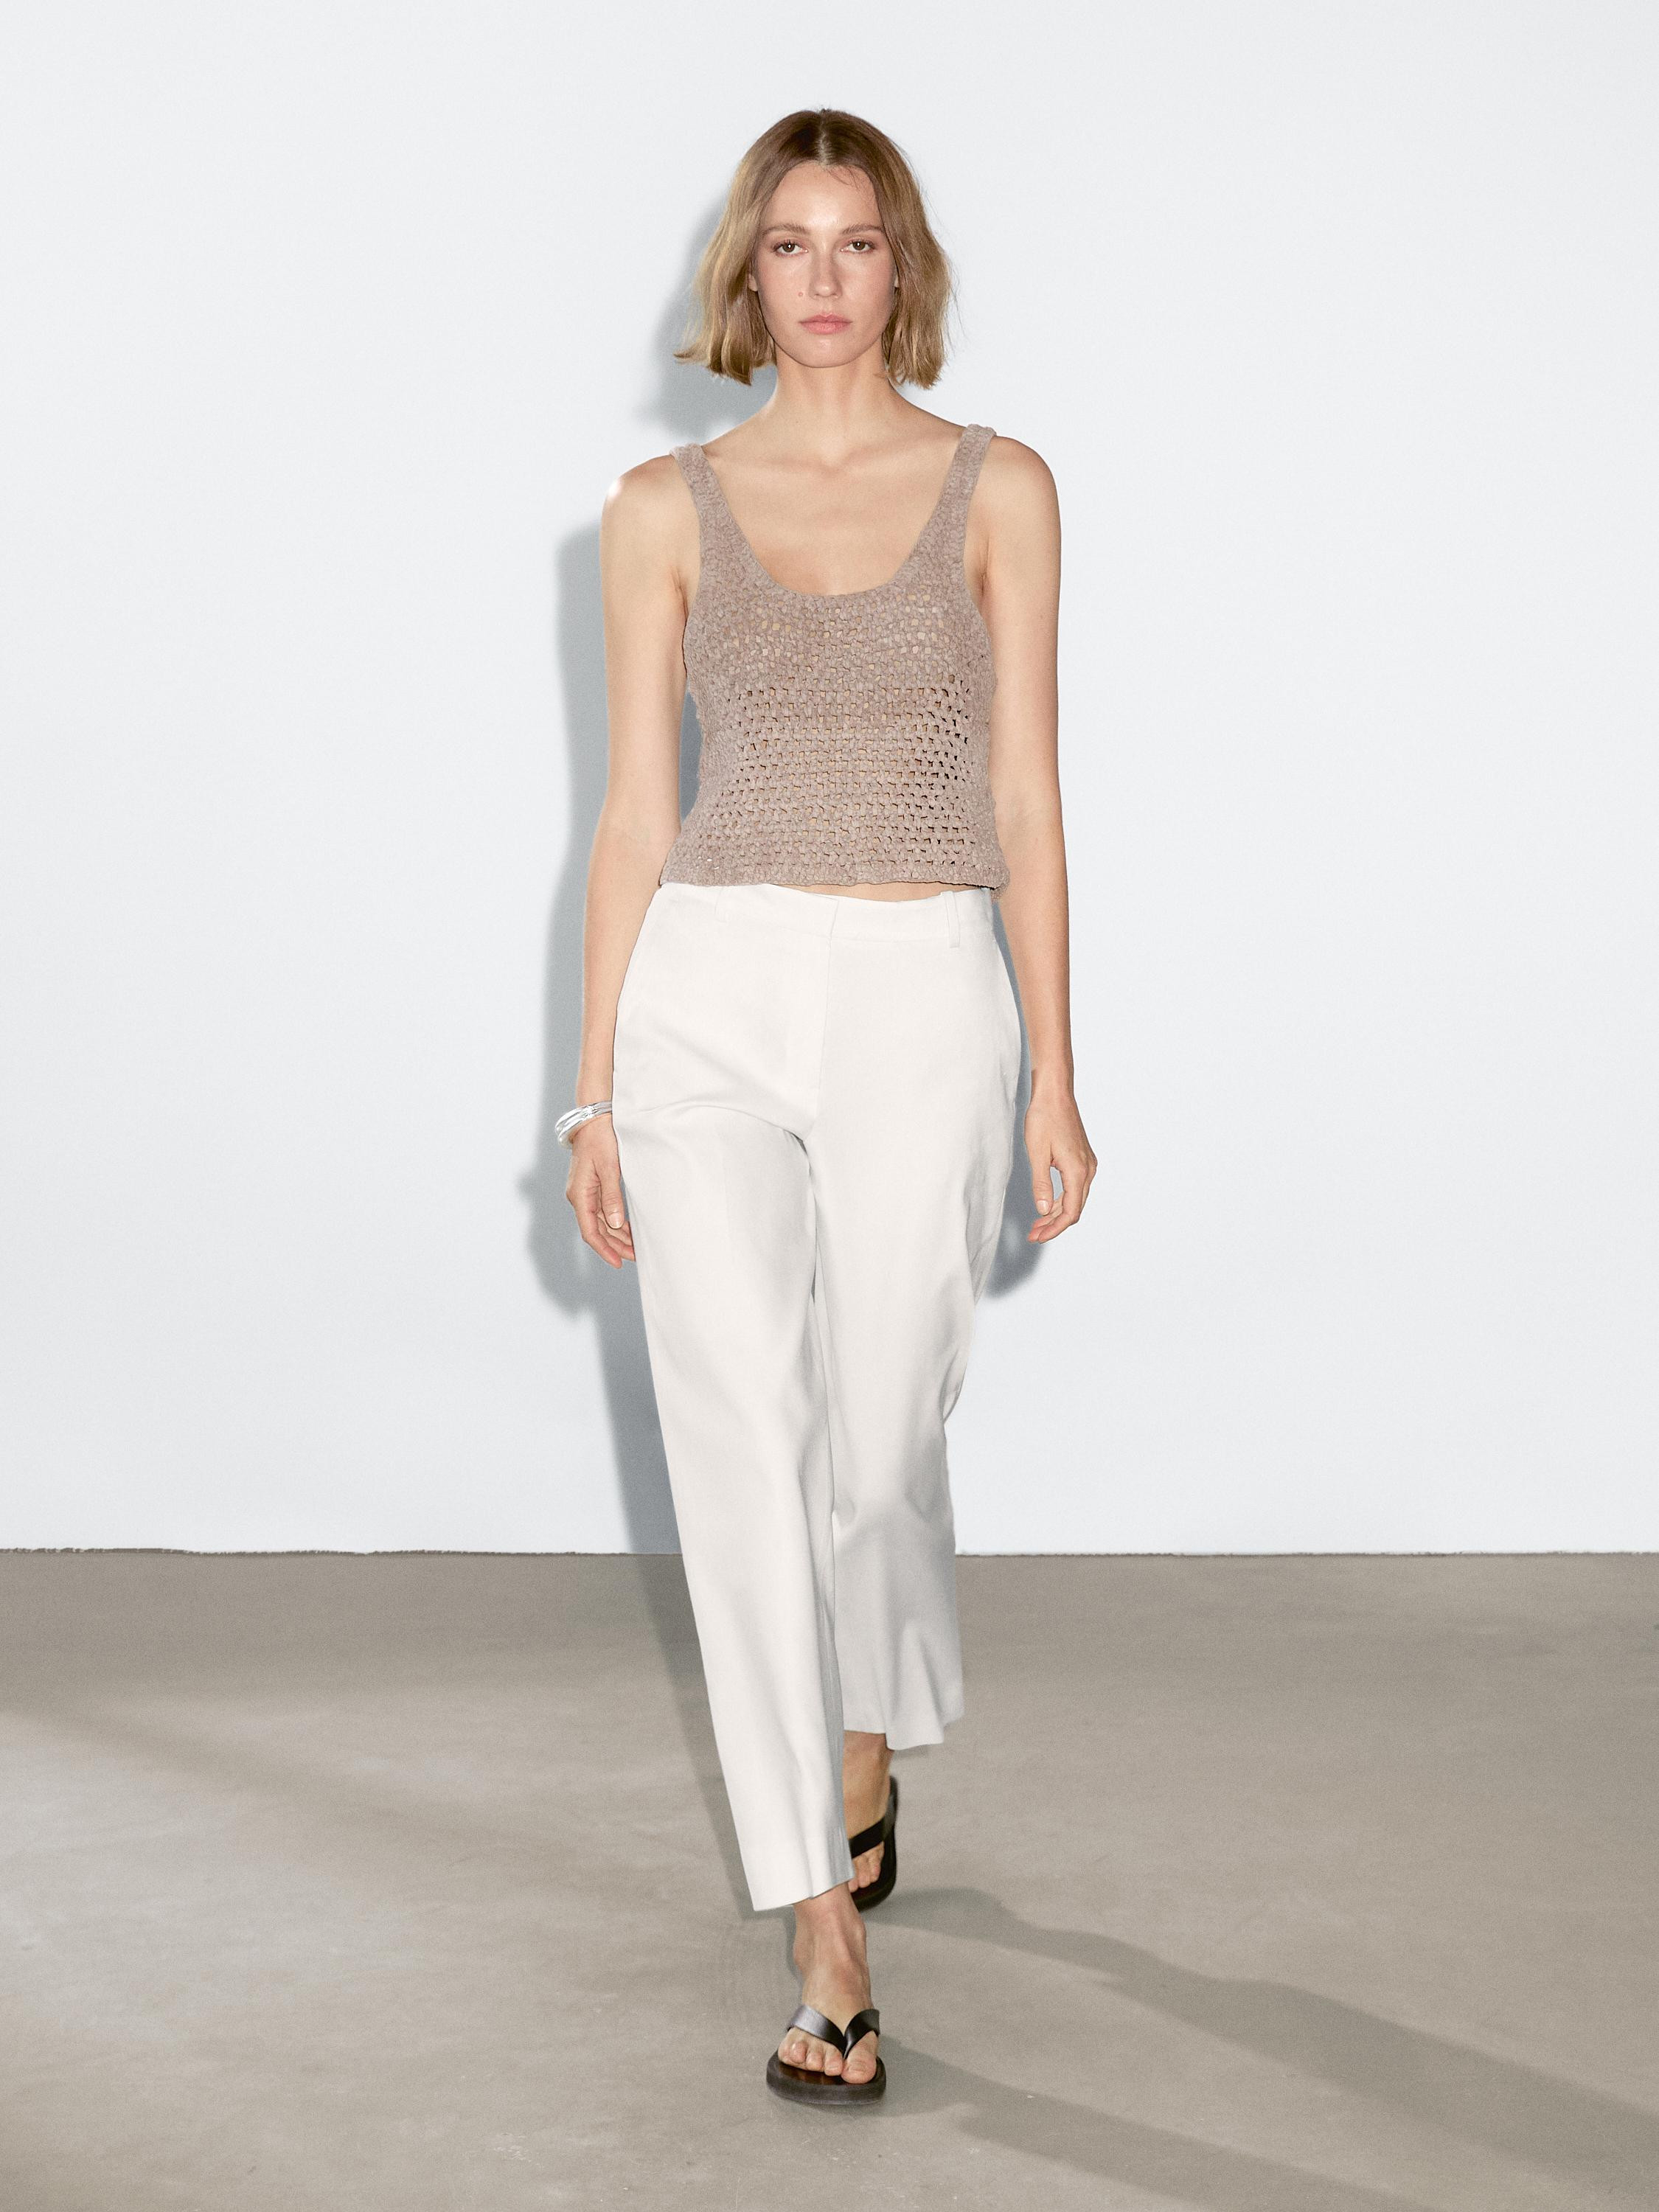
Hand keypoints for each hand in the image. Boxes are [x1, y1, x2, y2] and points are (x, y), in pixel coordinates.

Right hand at [565, 1116, 633, 1267]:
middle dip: (615, 1246)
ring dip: (616, 1236)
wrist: (594, 1120)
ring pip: (600, 1223)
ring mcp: (585, 1193)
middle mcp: (579, 1197)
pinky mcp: (592, 1188)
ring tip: (635, 1247)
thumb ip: (612, 1196)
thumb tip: (615, 1224)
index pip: (590, 1231)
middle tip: (635, 1257)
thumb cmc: (601, 1140)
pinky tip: (628, 1229)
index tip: (618, 1263)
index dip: (604, 1249)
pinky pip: (602, 1212)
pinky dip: (615, 1223)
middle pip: (596, 1230)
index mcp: (580, 1194)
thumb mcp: (609, 1167)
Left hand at [1024, 1091, 1095, 1241]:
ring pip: (1074, 1198)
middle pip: (1074, 1208)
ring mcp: (1087, 1164)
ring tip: (1036, 1224)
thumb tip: (1042, 1210)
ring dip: (1056, 1213)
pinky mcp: (1082, 1158)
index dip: (1054, 1228)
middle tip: (1033, 1235)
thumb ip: (1040, 1184)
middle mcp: (1087, 1170)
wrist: (1055, 1093)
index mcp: (1077, 1171)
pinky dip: (1060, 1199)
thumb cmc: (1044, 1118)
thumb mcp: (1036, 1153)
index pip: (1070, 1212)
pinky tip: (1046, 1204)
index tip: (1038, 1237)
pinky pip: (1074, 1186)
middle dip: (1054, 1224)